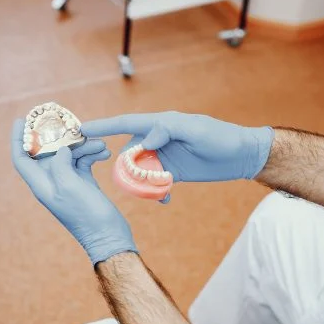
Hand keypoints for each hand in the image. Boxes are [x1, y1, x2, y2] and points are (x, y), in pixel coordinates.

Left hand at [11, 119, 136, 264]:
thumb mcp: (69, 186)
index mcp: (41, 184)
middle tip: (70, 123)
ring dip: (83, 145)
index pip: (21, 159)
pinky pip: (83, 161)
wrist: (109, 236)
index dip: (18, 139)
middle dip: (59, 136)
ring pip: (69, 154)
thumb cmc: (87, 215)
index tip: (21, 120)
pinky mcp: (82, 183)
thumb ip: (59, 163)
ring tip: (100, 144)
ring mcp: (67, 182)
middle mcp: (51, 182)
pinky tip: (104, 153)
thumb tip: (61, 148)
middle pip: (47, 151)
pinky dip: (92, 154)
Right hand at [82, 112, 273, 181]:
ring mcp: (164, 156)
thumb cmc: (221, 137)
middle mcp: (158, 139)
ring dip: (142, 184)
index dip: (102, 127)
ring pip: (140, 171)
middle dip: (126, 168)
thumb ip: (167, 130)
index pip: (126, 124)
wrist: (243, 155)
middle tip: (134, 182)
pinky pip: (154, 182)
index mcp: (160, 124)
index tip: (81, 130)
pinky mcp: (172, 171)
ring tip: (156, 192)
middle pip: (129, 153)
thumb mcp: (196, 131)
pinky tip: (166, 199)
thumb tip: (143, 141)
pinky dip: (156, 192)